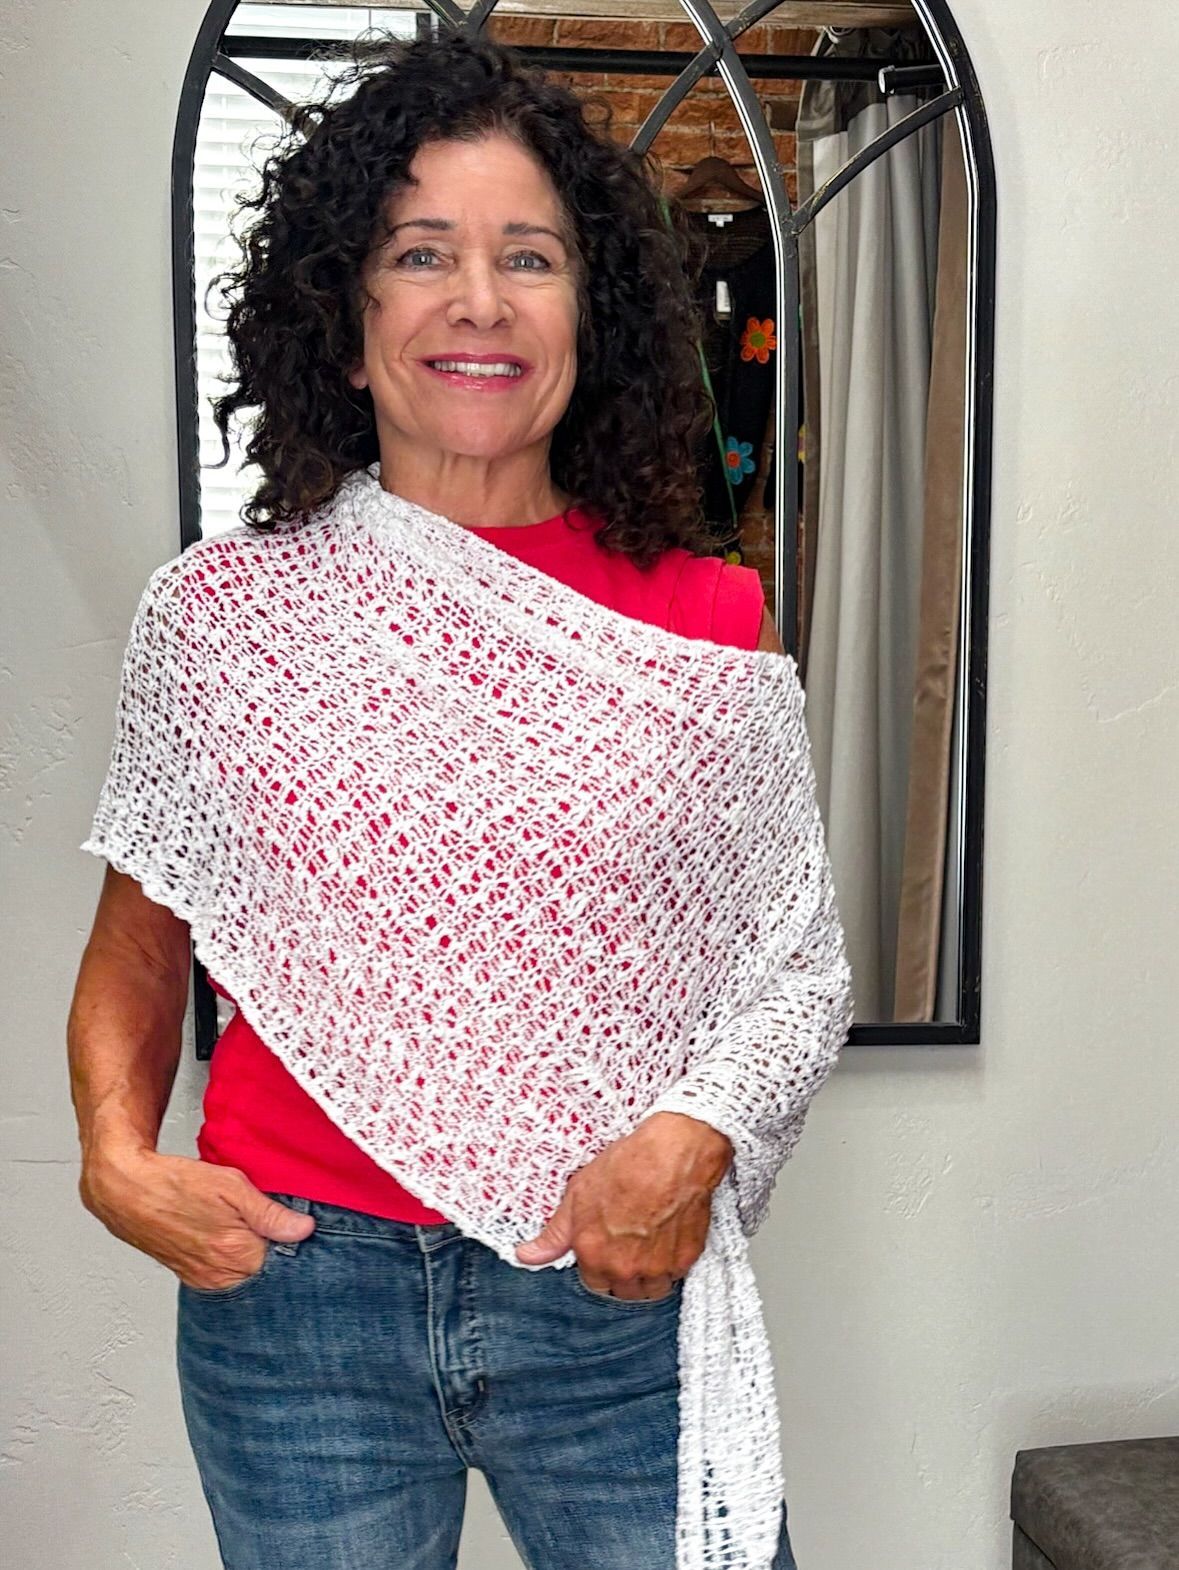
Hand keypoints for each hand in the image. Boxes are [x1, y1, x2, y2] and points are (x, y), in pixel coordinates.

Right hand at [80, 1143, 315, 1291]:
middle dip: (274, 1248)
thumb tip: (303, 1229)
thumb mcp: (231, 1186)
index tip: (296, 1224)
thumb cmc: (174, 1184)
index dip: (293, 1239)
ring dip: (252, 1252)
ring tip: (244, 1225)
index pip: (285, 1260)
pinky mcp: (191, 1277)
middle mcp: (219, 1275)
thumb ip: (270, 1213)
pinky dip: (232, 1257)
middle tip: (272, 1221)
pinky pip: (224, 1274)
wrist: (126, 1190)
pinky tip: (229, 1235)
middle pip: (265, 1270)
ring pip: (245, 1272)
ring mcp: (203, 1279)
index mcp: (236, 1254)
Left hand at [514, 1112, 732, 1299]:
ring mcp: (657, 1267)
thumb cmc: (625, 1167)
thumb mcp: (577, 1195)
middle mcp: (624, 1268)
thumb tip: (525, 1256)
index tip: (605, 1247)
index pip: (593, 1284)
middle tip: (626, 1246)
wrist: (672, 1154)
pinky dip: (671, 1265)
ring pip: (650, 1291)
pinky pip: (675, 1276)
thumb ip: (554, 1235)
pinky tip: (666, 1240)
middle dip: (621, 1274)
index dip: (597, 1265)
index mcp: (594, 1255)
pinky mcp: (685, 1259)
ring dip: (646, 1277)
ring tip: (646, 1249)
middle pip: (622, 1292)